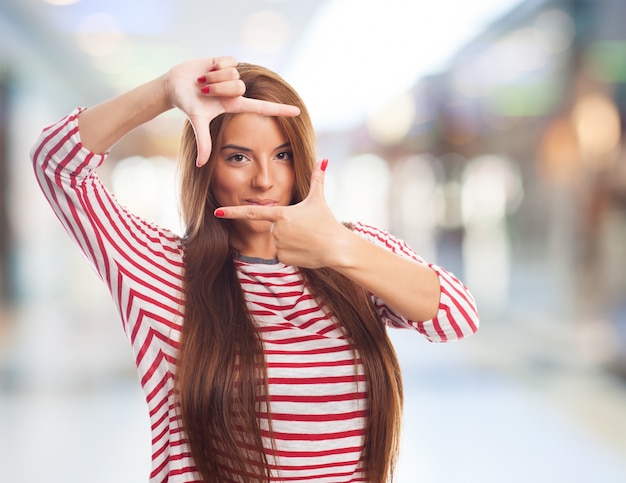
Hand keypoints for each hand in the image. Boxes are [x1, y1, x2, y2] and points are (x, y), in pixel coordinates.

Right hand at [165, 56, 300, 166]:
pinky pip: (228, 61)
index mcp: (235, 105)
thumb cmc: (187, 104)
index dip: (280, 110)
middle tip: (205, 90)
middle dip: (218, 88)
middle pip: (239, 86)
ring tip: (204, 81)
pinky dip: (214, 65)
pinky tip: (207, 69)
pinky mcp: (227, 61)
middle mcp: (237, 91)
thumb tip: (200, 165)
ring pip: (233, 74)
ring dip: (214, 77)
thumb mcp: (197, 122)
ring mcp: (232, 75)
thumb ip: (203, 142)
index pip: (262, 108)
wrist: (175, 85)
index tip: (298, 112)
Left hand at [215, 159, 348, 267]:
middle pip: (273, 228)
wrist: (336, 248)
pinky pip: (282, 254)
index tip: (217, 211)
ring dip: (289, 240)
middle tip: (305, 230)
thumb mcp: (319, 199)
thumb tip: (324, 160)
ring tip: (306, 239)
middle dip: (287, 228)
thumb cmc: (327, 222)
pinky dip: (292, 252)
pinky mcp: (283, 258)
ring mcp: (278, 245)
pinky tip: (305, 250)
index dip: (232, 212)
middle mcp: (276, 230)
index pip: (251, 213)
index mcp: (281, 214)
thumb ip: (317, 179)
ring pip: (277, 241)